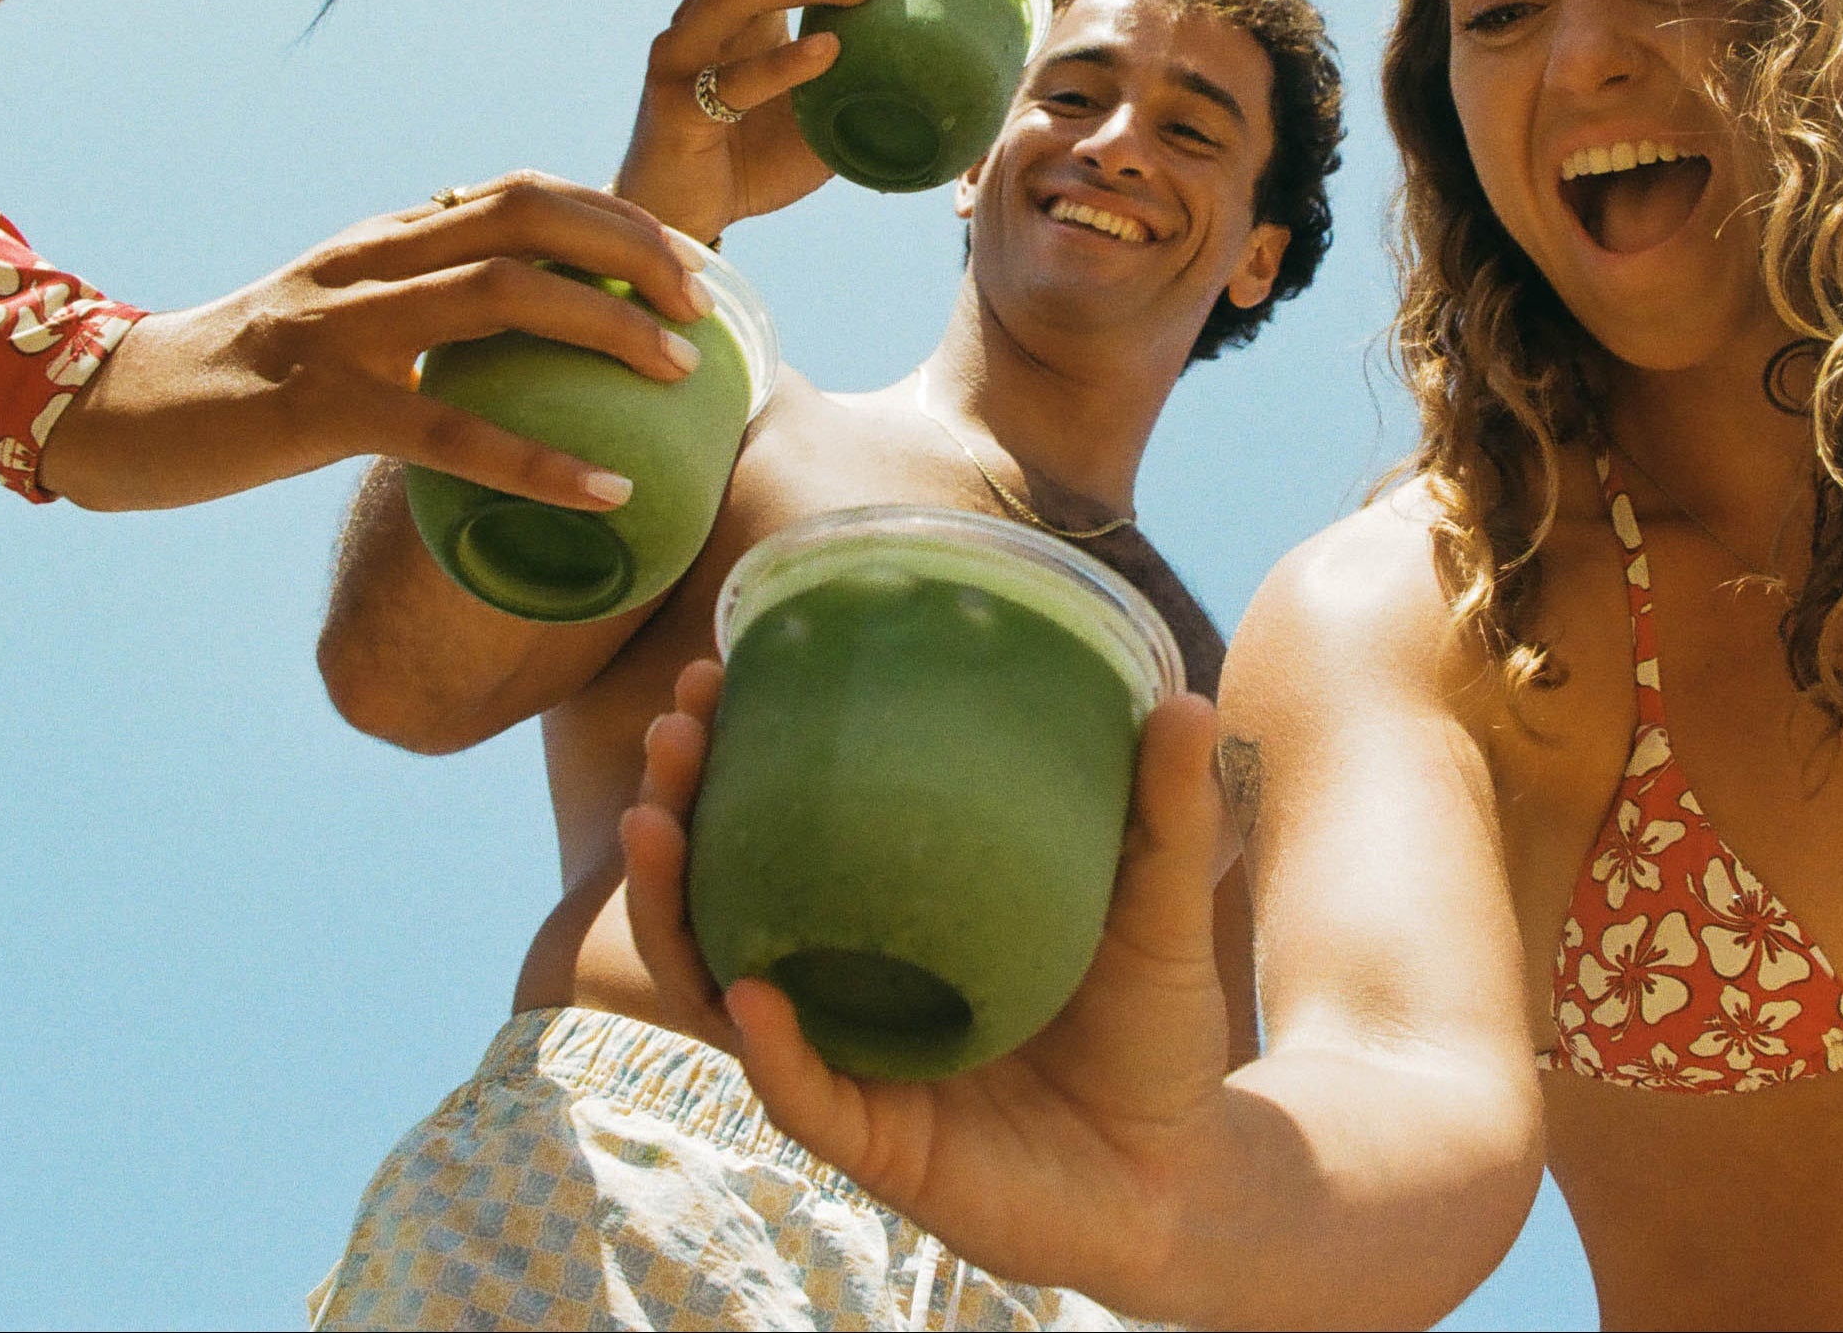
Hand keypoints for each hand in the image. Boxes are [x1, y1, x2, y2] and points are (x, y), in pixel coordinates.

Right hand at [38, 173, 710, 510]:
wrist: (120, 409)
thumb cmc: (247, 377)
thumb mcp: (341, 313)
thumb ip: (422, 296)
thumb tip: (526, 303)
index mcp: (384, 236)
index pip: (519, 191)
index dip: (614, 214)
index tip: (689, 258)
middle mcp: (371, 262)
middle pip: (525, 216)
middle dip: (631, 250)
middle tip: (704, 305)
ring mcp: (343, 329)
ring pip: (499, 299)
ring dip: (605, 326)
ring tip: (680, 374)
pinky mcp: (320, 409)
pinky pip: (449, 430)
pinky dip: (538, 460)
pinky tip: (604, 492)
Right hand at [612, 0, 897, 241]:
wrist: (681, 220)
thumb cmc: (751, 162)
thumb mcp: (818, 112)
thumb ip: (856, 81)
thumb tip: (936, 68)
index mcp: (732, 10)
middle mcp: (700, 20)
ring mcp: (680, 58)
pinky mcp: (673, 107)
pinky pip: (729, 80)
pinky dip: (781, 63)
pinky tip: (828, 52)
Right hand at [620, 659, 1239, 1312]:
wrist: (1185, 1173)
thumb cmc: (1150, 1031)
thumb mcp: (1158, 906)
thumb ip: (1164, 812)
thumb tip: (1184, 699)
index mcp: (882, 917)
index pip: (775, 827)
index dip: (727, 754)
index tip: (713, 670)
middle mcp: (839, 987)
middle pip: (715, 899)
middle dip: (672, 813)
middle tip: (671, 732)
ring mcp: (847, 1066)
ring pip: (720, 990)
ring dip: (673, 913)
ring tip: (657, 826)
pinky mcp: (876, 1145)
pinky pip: (801, 1094)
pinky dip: (771, 1047)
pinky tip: (751, 991)